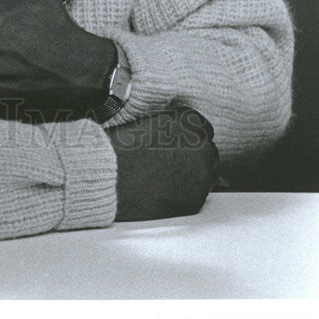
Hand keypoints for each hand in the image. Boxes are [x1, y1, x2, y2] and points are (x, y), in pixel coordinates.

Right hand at [108, 106, 219, 220]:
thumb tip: (181, 136)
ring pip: (207, 172)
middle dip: (194, 155)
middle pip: (207, 149)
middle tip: (171, 161)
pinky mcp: (197, 198)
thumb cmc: (122, 149)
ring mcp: (202, 173)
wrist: (110, 178)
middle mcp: (201, 144)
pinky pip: (200, 193)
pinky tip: (166, 188)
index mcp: (189, 119)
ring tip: (167, 175)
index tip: (178, 143)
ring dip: (193, 173)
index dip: (188, 137)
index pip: (202, 126)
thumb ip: (172, 126)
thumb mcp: (149, 122)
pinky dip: (187, 191)